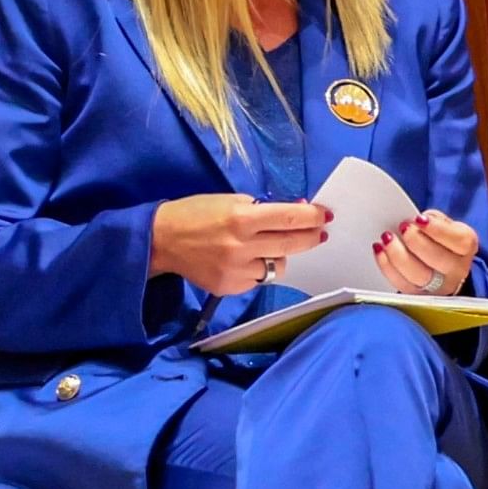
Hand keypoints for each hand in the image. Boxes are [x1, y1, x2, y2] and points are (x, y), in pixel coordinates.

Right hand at [150, 193, 330, 296]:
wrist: (161, 240)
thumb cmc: (196, 213)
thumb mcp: (230, 200)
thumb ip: (262, 209)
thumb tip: (295, 213)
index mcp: (241, 219)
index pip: (289, 219)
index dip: (312, 217)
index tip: (326, 215)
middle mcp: (241, 247)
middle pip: (291, 244)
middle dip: (311, 237)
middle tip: (320, 232)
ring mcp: (235, 270)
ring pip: (278, 267)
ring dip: (281, 255)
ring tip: (270, 246)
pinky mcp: (229, 287)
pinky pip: (258, 279)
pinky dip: (259, 269)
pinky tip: (246, 259)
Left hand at [376, 210, 480, 295]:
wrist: (439, 263)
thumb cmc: (439, 239)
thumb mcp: (444, 223)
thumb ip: (433, 220)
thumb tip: (413, 222)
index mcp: (466, 246)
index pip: (458, 240)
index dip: (437, 229)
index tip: (418, 219)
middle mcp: (457, 270)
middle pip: (438, 259)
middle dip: (416, 241)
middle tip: (403, 228)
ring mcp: (439, 286)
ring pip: (418, 275)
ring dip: (398, 255)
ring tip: (387, 239)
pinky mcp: (419, 294)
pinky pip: (401, 284)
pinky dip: (387, 267)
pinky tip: (380, 251)